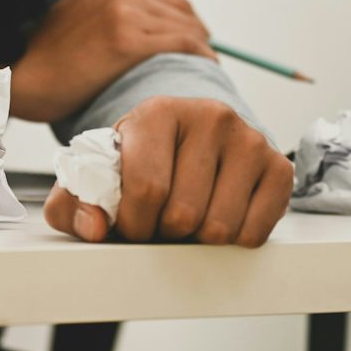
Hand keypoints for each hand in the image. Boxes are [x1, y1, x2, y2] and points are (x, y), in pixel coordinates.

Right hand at [10, 0, 215, 122]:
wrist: (21, 74)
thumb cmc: (47, 57)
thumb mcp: (80, 17)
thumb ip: (112, 13)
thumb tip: (145, 28)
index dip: (187, 20)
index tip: (196, 40)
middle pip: (181, 10)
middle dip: (198, 33)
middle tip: (206, 56)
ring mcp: (125, 14)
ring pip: (185, 27)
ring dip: (202, 46)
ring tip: (208, 65)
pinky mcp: (127, 41)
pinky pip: (181, 44)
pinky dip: (200, 55)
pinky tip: (207, 67)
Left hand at [42, 96, 292, 247]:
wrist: (193, 138)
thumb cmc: (142, 161)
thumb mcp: (98, 174)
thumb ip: (72, 203)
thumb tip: (94, 228)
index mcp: (158, 112)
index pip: (146, 189)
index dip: (133, 223)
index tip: (130, 222)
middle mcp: (209, 115)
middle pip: (183, 214)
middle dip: (165, 232)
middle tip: (162, 218)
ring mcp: (249, 139)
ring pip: (219, 228)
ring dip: (199, 238)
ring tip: (189, 214)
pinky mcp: (278, 165)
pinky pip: (254, 232)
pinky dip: (233, 239)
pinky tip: (220, 213)